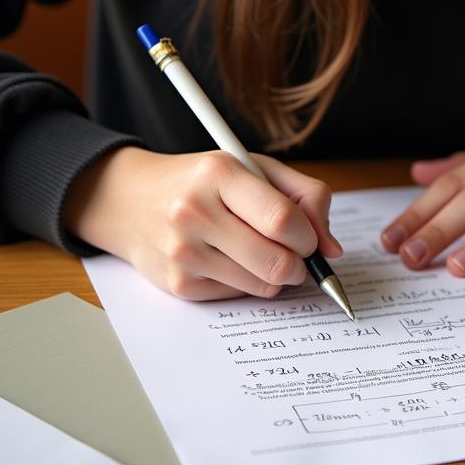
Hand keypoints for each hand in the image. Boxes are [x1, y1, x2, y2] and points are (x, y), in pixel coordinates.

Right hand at [63, 147, 341, 299]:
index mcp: (220, 174)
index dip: (310, 236)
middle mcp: (195, 213)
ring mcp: (183, 253)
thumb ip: (305, 196)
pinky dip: (249, 283)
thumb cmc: (205, 182)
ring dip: (277, 276)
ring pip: (262, 285)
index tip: (311, 238)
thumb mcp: (256, 168)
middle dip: (301, 265)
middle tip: (299, 255)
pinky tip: (232, 260)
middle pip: (277, 261)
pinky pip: (238, 296)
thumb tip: (332, 248)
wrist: (132, 200)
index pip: (283, 220)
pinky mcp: (178, 285)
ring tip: (263, 251)